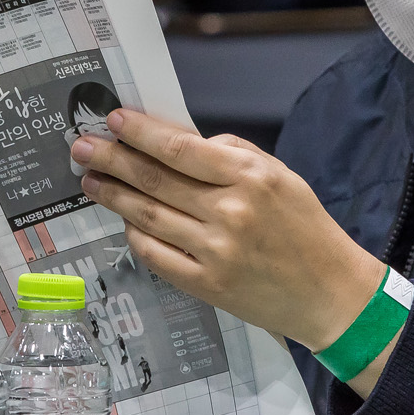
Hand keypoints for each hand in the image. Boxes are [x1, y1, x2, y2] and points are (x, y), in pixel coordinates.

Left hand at [73, 108, 391, 386]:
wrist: (330, 293)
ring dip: (113, 196)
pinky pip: (156, 255)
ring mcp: (215, 252)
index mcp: (250, 177)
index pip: (179, 148)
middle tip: (82, 148)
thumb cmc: (305, 229)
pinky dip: (135, 235)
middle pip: (154, 179)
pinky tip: (123, 220)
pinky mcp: (207, 285)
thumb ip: (231, 155)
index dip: (140, 133)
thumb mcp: (279, 176)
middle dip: (112, 160)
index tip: (114, 121)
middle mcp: (230, 212)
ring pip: (148, 216)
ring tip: (92, 181)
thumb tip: (177, 142)